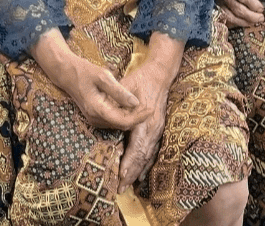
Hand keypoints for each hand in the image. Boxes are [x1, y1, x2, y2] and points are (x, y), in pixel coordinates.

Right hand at [31, 31, 148, 130]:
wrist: (67, 74)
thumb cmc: (86, 72)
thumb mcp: (104, 76)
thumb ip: (119, 91)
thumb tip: (136, 103)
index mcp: (97, 109)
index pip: (123, 121)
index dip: (139, 117)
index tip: (151, 108)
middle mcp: (95, 119)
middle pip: (121, 125)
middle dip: (137, 117)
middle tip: (150, 105)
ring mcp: (94, 120)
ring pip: (118, 124)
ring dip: (131, 117)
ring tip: (143, 105)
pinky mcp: (95, 117)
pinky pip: (113, 120)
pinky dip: (124, 114)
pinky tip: (130, 105)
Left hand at [118, 58, 174, 187]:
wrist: (160, 74)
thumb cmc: (141, 79)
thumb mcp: (126, 86)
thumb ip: (117, 102)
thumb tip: (104, 114)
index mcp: (145, 120)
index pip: (137, 146)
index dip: (129, 162)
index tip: (121, 175)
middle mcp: (153, 128)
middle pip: (142, 156)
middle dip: (131, 173)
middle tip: (120, 189)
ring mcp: (157, 129)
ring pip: (147, 155)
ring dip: (138, 171)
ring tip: (127, 185)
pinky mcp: (158, 129)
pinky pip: (152, 151)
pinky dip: (145, 164)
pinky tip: (140, 174)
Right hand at [215, 0, 263, 26]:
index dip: (252, 4)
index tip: (261, 8)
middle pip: (237, 9)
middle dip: (250, 16)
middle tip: (261, 18)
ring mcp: (217, 2)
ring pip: (231, 16)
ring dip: (243, 22)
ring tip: (254, 23)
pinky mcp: (214, 7)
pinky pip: (223, 18)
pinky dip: (232, 24)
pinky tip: (241, 24)